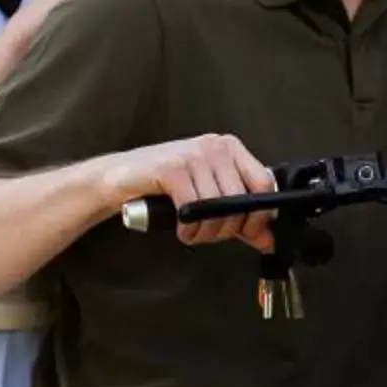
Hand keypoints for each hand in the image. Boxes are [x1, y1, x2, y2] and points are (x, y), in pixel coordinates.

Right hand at [104, 133, 277, 250]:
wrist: (119, 177)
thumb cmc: (163, 185)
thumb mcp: (208, 199)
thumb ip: (240, 217)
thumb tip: (267, 239)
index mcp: (229, 148)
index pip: (263, 182)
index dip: (258, 215)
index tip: (247, 232)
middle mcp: (214, 147)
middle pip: (240, 200)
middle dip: (226, 229)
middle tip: (208, 234)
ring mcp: (193, 155)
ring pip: (217, 208)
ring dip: (205, 232)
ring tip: (192, 232)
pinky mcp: (171, 168)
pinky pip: (192, 209)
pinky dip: (188, 228)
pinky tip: (181, 227)